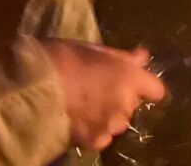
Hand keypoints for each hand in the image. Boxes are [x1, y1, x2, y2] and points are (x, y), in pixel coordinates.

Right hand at [42, 40, 166, 150]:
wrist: (35, 87)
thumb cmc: (63, 58)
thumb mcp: (93, 49)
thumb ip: (121, 57)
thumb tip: (143, 57)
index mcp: (129, 78)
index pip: (156, 89)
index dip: (144, 85)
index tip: (130, 80)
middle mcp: (126, 104)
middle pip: (132, 104)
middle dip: (119, 97)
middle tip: (95, 88)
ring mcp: (111, 126)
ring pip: (117, 122)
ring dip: (106, 115)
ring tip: (83, 104)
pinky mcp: (94, 141)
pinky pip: (101, 136)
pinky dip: (93, 130)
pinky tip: (76, 119)